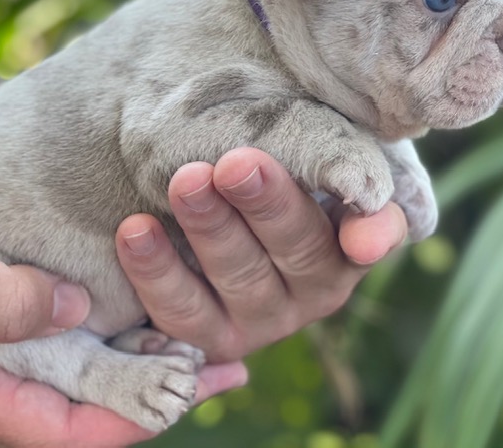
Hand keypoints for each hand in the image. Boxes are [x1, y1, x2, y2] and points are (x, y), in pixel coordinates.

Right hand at [0, 209, 244, 446]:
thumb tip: (72, 310)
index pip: (64, 430)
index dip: (131, 417)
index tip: (191, 391)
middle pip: (85, 415)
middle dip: (154, 398)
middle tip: (220, 368)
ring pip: (82, 389)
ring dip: (140, 373)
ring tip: (199, 351)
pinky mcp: (7, 343)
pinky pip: (67, 359)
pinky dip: (112, 349)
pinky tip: (148, 328)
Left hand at [115, 147, 407, 362]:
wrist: (229, 192)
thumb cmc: (286, 168)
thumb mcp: (327, 163)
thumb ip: (354, 181)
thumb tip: (368, 241)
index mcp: (348, 249)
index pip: (362, 235)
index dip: (364, 231)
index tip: (356, 232)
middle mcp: (312, 293)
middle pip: (294, 249)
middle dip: (264, 205)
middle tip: (236, 163)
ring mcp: (260, 321)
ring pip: (236, 279)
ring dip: (210, 229)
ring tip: (185, 182)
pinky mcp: (210, 338)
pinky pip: (181, 311)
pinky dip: (156, 272)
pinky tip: (134, 230)